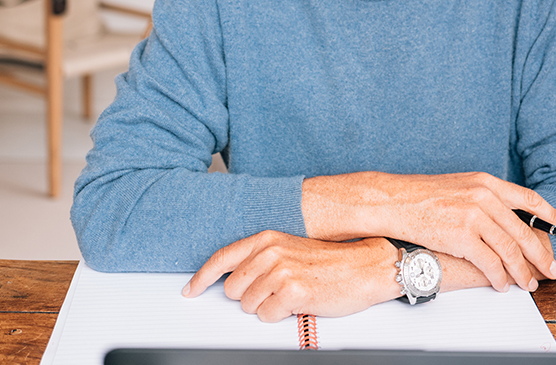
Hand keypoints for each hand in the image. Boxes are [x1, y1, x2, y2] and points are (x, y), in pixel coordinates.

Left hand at [182, 231, 397, 321]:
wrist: (365, 266)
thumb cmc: (329, 261)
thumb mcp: (289, 248)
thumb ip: (260, 257)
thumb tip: (233, 278)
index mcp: (267, 239)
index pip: (222, 258)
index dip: (201, 277)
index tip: (190, 289)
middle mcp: (270, 252)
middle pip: (232, 289)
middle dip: (248, 296)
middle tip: (272, 292)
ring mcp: (281, 272)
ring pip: (249, 306)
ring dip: (266, 307)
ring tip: (289, 296)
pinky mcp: (293, 292)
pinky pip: (267, 316)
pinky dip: (280, 316)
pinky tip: (296, 304)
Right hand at [302, 172, 555, 293]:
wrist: (394, 201)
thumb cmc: (423, 196)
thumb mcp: (460, 186)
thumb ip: (485, 197)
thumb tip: (506, 216)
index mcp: (486, 182)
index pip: (528, 199)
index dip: (550, 215)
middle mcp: (484, 196)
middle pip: (523, 231)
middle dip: (541, 254)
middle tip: (553, 270)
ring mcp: (473, 215)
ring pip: (510, 250)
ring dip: (522, 271)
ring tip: (529, 284)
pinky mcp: (461, 235)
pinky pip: (490, 263)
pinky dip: (500, 277)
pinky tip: (503, 285)